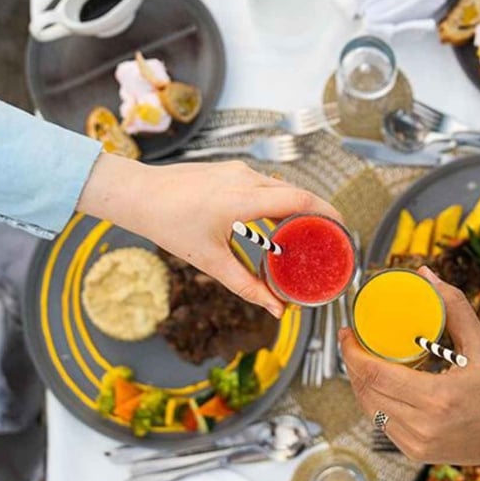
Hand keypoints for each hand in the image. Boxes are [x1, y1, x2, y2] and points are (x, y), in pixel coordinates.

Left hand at [78, 155, 341, 316]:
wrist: (137, 194)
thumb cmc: (169, 224)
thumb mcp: (211, 261)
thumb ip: (248, 287)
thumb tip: (276, 310)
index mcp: (242, 198)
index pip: (299, 199)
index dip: (326, 213)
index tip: (342, 229)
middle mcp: (244, 178)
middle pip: (295, 193)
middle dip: (316, 214)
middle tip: (329, 237)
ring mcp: (236, 171)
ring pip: (279, 188)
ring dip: (295, 208)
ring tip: (305, 234)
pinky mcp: (228, 170)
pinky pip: (264, 184)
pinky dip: (276, 202)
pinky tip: (275, 223)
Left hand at [339, 268, 479, 463]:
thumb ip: (454, 308)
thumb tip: (427, 276)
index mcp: (438, 397)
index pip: (376, 374)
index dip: (353, 353)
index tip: (348, 333)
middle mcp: (423, 425)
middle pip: (367, 391)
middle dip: (353, 365)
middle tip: (353, 342)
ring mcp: (417, 443)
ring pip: (370, 410)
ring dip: (361, 384)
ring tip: (363, 361)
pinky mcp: (415, 452)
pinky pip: (382, 425)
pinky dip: (376, 403)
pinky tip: (378, 386)